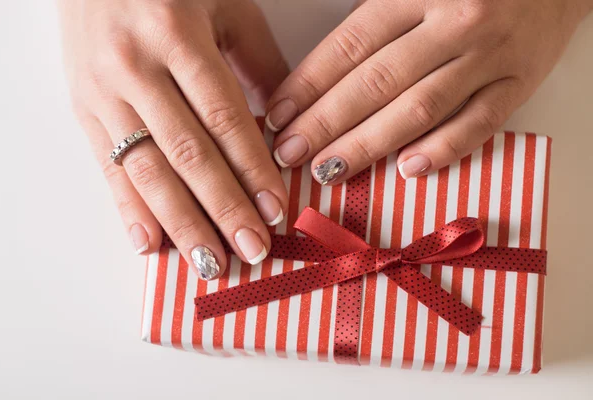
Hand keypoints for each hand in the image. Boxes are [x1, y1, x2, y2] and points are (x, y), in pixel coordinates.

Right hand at [59, 0, 289, 278]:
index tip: (276, 208)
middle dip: (223, 208)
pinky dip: (130, 210)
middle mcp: (135, 68)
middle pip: (188, 153)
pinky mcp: (83, 111)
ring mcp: (103, 93)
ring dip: (182, 222)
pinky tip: (150, 245)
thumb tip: (287, 128)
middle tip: (251, 249)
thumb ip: (258, 64)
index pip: (224, 118)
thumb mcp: (224, 8)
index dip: (252, 168)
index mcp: (177, 36)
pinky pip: (109, 168)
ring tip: (210, 261)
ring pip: (148, 170)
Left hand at [266, 0, 592, 183]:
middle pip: (377, 82)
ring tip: (329, 170)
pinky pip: (480, 123)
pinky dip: (443, 150)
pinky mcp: (518, 84)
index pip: (349, 46)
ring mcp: (488, 56)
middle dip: (326, 123)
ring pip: (420, 108)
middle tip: (290, 153)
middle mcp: (452, 24)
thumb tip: (323, 74)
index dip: (308, 85)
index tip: (278, 116)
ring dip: (369, 144)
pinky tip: (407, 170)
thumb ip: (375, 20)